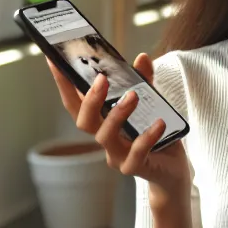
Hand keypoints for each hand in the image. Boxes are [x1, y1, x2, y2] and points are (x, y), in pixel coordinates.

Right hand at [48, 55, 190, 201]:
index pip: (76, 103)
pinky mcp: (134, 167)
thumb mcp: (153, 104)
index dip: (63, 84)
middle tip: (101, 79)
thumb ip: (145, 82)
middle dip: (90, 100)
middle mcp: (105, 138)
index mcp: (102, 122)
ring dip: (117, 114)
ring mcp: (116, 156)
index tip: (54, 60)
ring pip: (105, 137)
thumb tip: (141, 57)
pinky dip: (146, 138)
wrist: (172, 170)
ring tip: (133, 96)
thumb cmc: (156, 135)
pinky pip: (135, 154)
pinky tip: (159, 123)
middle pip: (84, 122)